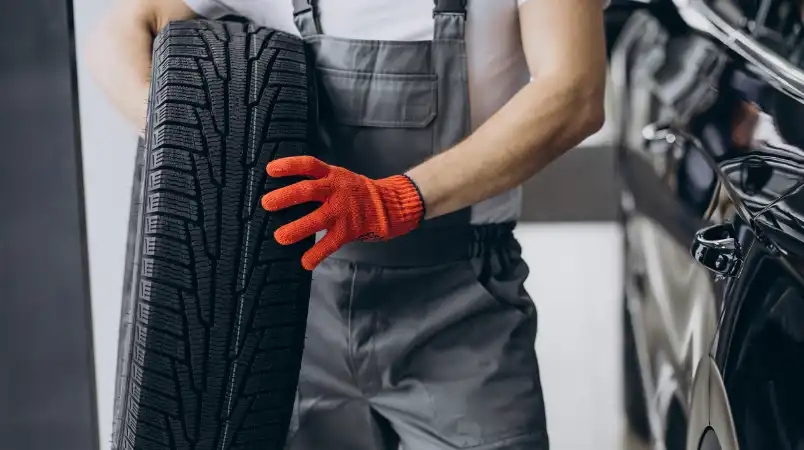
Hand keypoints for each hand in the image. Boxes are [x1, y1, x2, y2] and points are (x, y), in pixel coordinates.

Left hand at [261, 156, 424, 269]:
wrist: (387, 204)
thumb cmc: (355, 191)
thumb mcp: (338, 178)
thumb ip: (317, 181)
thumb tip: (283, 193)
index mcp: (332, 175)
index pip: (309, 165)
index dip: (290, 165)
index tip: (270, 170)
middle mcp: (336, 190)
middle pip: (309, 190)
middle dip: (287, 196)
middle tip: (266, 203)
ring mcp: (343, 211)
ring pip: (319, 218)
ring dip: (298, 228)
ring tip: (280, 237)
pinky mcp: (349, 230)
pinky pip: (331, 243)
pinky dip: (317, 254)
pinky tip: (305, 262)